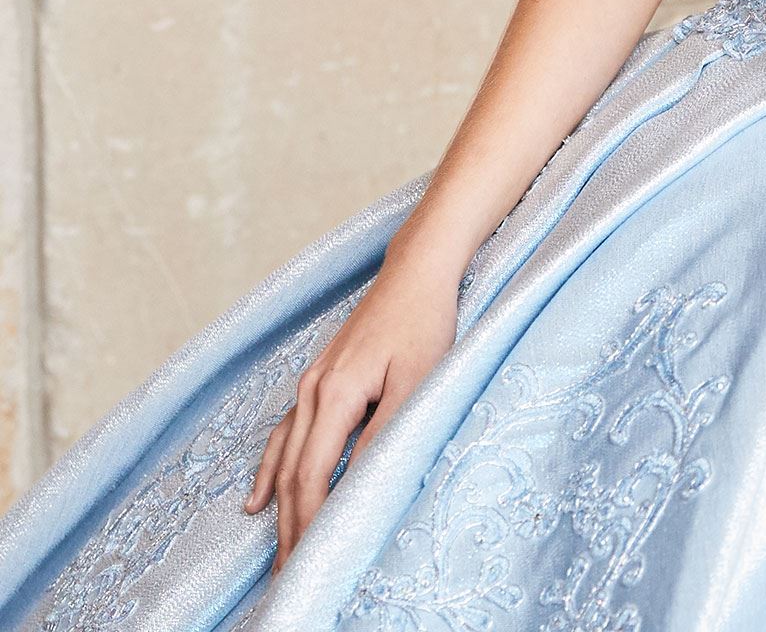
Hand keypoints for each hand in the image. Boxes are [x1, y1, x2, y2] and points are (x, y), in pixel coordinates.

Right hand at [245, 254, 460, 575]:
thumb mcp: (416, 379)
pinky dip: (271, 472)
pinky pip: (285, 435)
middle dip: (291, 531)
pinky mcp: (320, 380)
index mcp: (336, 394)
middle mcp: (313, 392)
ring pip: (287, 460)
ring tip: (278, 558)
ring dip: (281, 511)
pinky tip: (258, 501)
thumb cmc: (424, 321)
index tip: (311, 565)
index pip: (314, 476)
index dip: (310, 525)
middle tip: (289, 581)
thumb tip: (357, 485)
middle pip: (294, 476)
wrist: (416, 269)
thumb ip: (384, 433)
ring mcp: (312, 385)